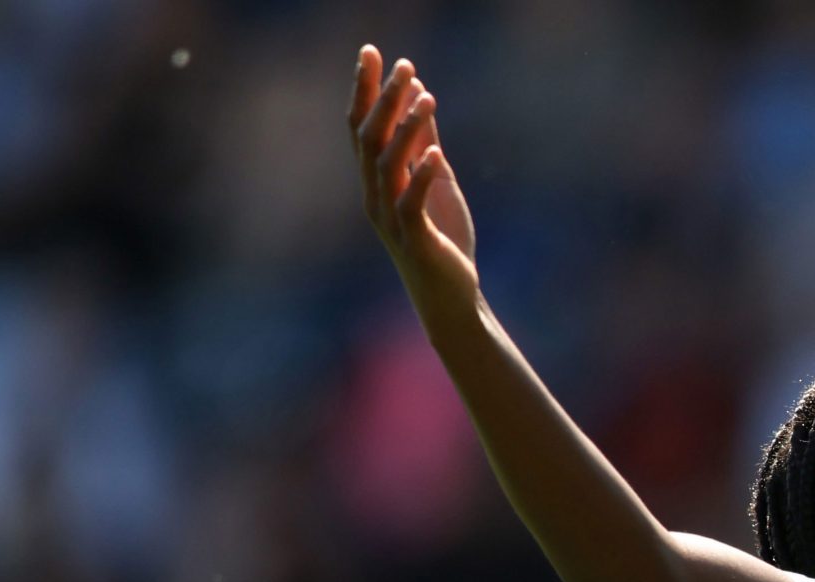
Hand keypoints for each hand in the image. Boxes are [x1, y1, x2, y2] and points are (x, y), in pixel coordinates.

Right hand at [349, 45, 476, 303]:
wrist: (451, 297)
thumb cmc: (442, 239)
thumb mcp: (438, 181)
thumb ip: (425, 143)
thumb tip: (420, 95)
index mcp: (377, 181)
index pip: (362, 126)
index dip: (366, 89)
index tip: (373, 52)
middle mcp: (375, 196)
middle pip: (369, 138)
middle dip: (383, 99)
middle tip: (401, 65)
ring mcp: (391, 219)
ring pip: (389, 166)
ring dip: (407, 129)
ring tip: (427, 99)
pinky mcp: (415, 241)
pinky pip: (412, 204)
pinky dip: (423, 176)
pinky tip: (437, 153)